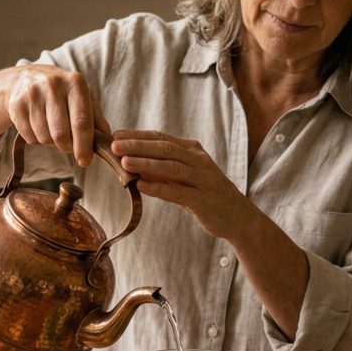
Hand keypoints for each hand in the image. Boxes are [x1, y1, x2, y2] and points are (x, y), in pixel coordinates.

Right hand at [6, 65, 111, 166]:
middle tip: (70, 145)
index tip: (85, 161)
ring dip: (52, 143)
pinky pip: (31, 138)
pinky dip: (37, 139)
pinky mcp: (16, 105)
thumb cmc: (61, 91)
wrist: (24, 79)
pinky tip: (39, 126)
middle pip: (61, 134)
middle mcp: (53, 85)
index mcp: (75, 82)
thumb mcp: (82, 97)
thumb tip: (108, 142)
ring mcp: (32, 94)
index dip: (84, 145)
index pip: (81, 121)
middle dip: (68, 147)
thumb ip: (97, 118)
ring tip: (53, 129)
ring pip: (45, 138)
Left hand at [111, 130, 253, 238]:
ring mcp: (203, 179)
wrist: (236, 215)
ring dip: (146, 164)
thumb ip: (162, 169)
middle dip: (137, 146)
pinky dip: (158, 189)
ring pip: (171, 167)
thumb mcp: (184, 177)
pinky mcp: (203, 200)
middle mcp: (198, 160)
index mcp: (192, 150)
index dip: (138, 135)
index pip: (161, 137)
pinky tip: (141, 187)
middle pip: (164, 148)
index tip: (116, 135)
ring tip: (124, 162)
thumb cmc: (205, 194)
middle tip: (114, 145)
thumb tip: (131, 163)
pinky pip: (178, 192)